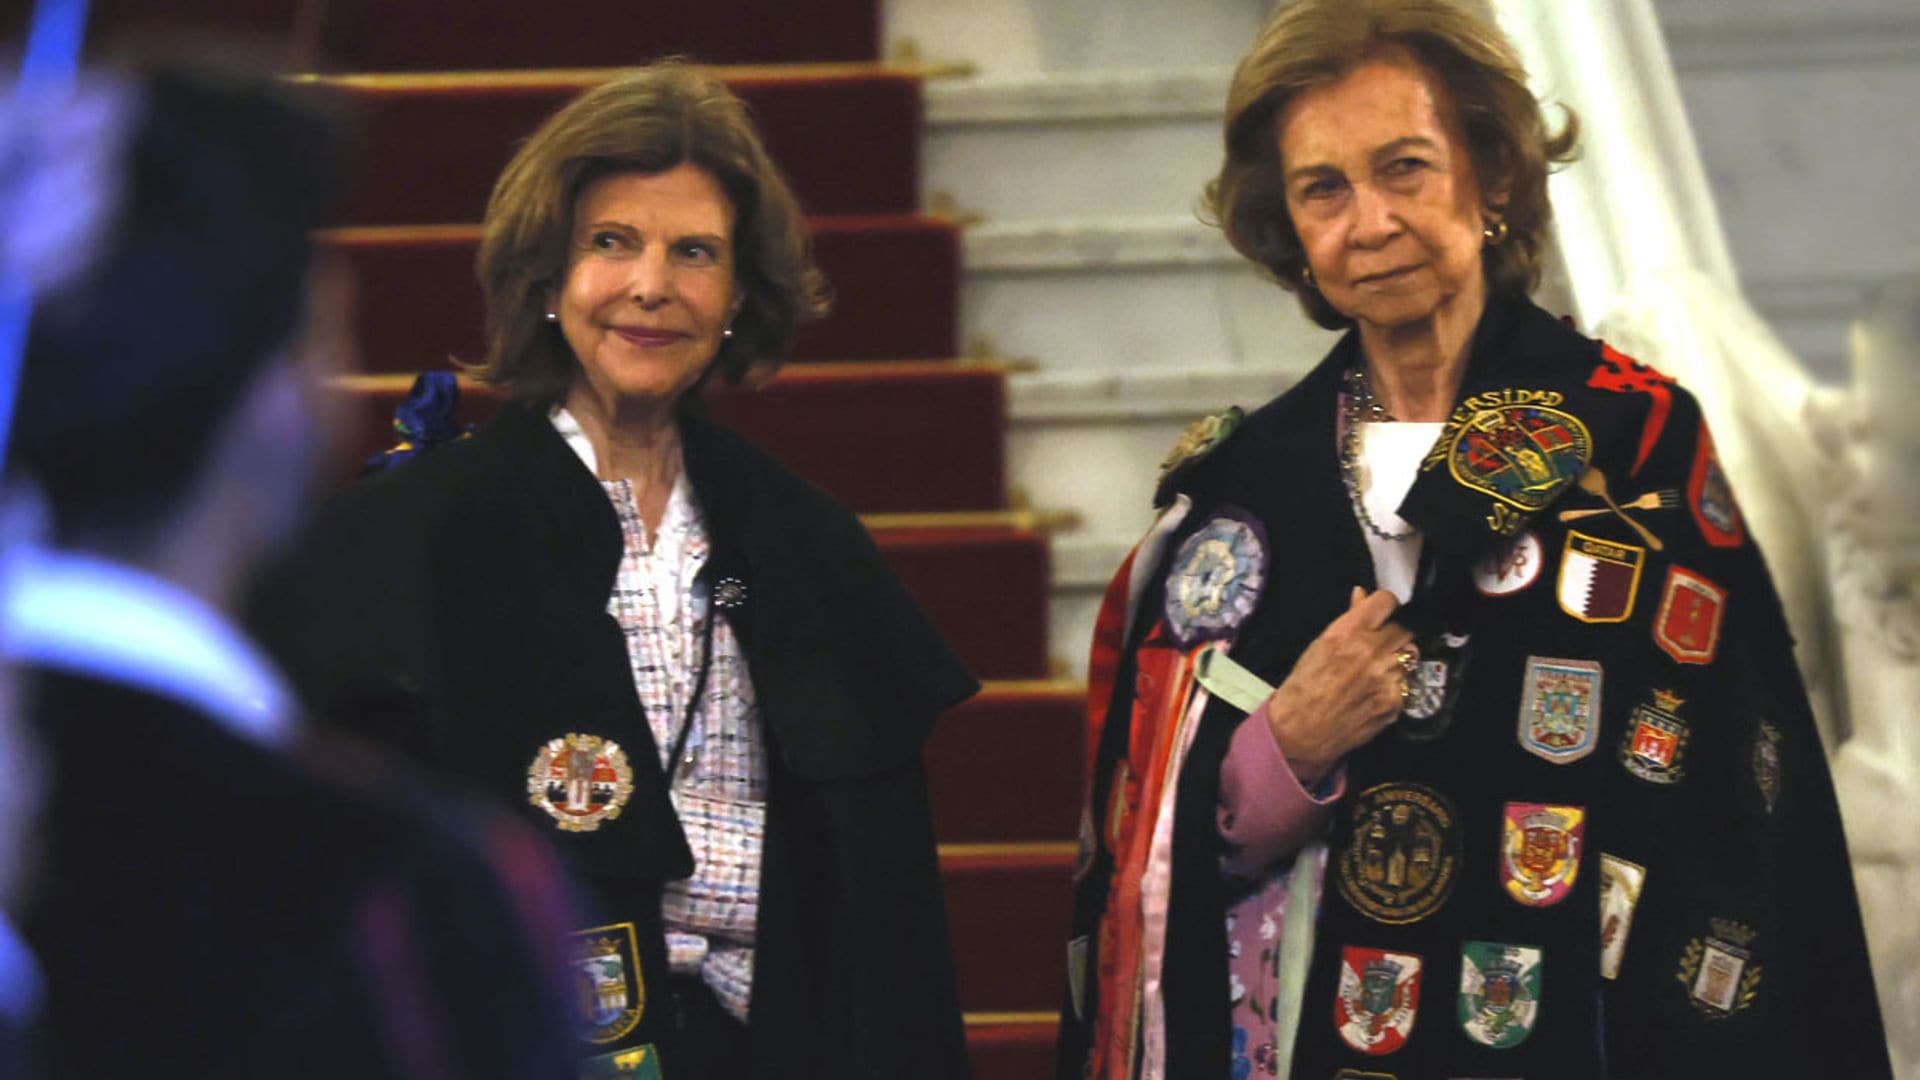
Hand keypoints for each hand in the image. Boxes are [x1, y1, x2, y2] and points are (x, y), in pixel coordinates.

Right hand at [1261, 587, 1414, 786]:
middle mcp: (1370, 651)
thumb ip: (1349, 619)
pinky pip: (1406, 682)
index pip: (1387, 601)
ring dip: (1396, 658)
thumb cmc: (1303, 687)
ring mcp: (1387, 678)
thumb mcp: (1319, 645)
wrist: (1300, 732)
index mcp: (1347, 632)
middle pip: (1404, 628)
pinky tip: (1375, 692)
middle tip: (1378, 645)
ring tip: (1375, 671)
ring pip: (1409, 655)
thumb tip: (1363, 594)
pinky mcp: (1395, 702)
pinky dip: (1395, 684)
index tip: (1381, 614)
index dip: (1385, 605)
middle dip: (1393, 633)